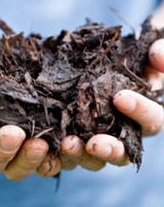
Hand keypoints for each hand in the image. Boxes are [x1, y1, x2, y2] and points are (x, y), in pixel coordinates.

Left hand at [60, 39, 163, 170]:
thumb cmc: (132, 56)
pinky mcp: (78, 133)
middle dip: (110, 149)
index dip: (140, 112)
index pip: (152, 120)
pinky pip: (73, 148)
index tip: (120, 98)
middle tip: (94, 144)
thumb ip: (160, 52)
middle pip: (123, 151)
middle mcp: (124, 129)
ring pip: (96, 156)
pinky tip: (53, 143)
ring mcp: (100, 134)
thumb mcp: (150, 50)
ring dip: (82, 154)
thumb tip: (158, 57)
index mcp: (145, 112)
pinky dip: (63, 150)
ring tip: (68, 144)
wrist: (107, 58)